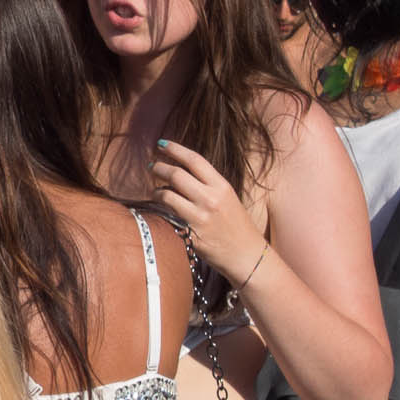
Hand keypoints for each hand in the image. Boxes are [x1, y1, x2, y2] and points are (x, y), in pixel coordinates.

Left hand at [149, 139, 269, 283]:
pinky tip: (159, 208)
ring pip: (167, 194)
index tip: (161, 144)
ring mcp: (199, 217)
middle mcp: (210, 199)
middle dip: (159, 167)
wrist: (247, 256)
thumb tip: (181, 171)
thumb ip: (207, 184)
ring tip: (155, 190)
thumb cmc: (236, 225)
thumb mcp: (227, 198)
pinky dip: (160, 209)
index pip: (194, 160)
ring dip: (156, 190)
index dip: (175, 149)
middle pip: (176, 175)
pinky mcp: (190, 234)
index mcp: (222, 186)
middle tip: (152, 166)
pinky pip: (167, 215)